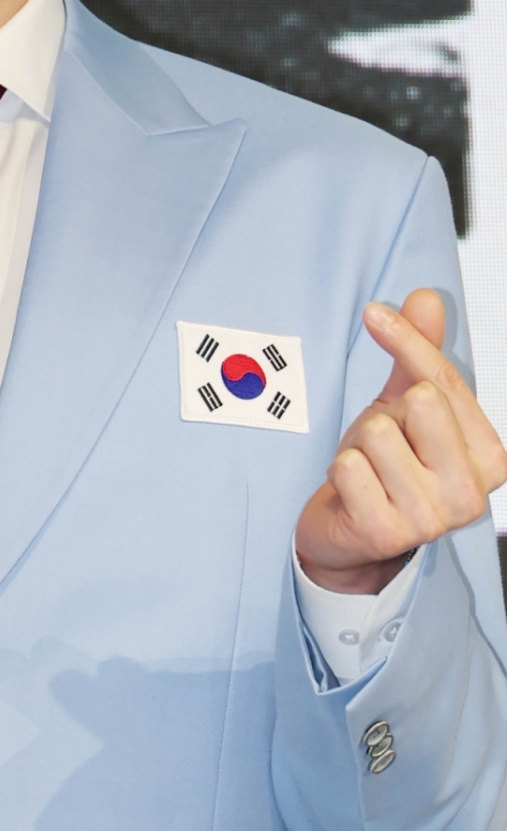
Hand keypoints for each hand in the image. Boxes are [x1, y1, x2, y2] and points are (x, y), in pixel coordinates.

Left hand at [296, 288, 506, 592]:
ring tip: (369, 471)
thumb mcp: (405, 404)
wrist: (350, 532)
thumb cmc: (386, 464)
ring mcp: (432, 519)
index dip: (406, 341)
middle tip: (384, 445)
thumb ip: (420, 354)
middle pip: (420, 403)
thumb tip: (425, 296)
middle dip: (387, 415)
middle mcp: (472, 493)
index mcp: (490, 457)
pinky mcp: (387, 534)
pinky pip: (349, 467)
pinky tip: (354, 491)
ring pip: (379, 435)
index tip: (374, 313)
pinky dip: (340, 471)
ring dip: (360, 447)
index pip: (444, 380)